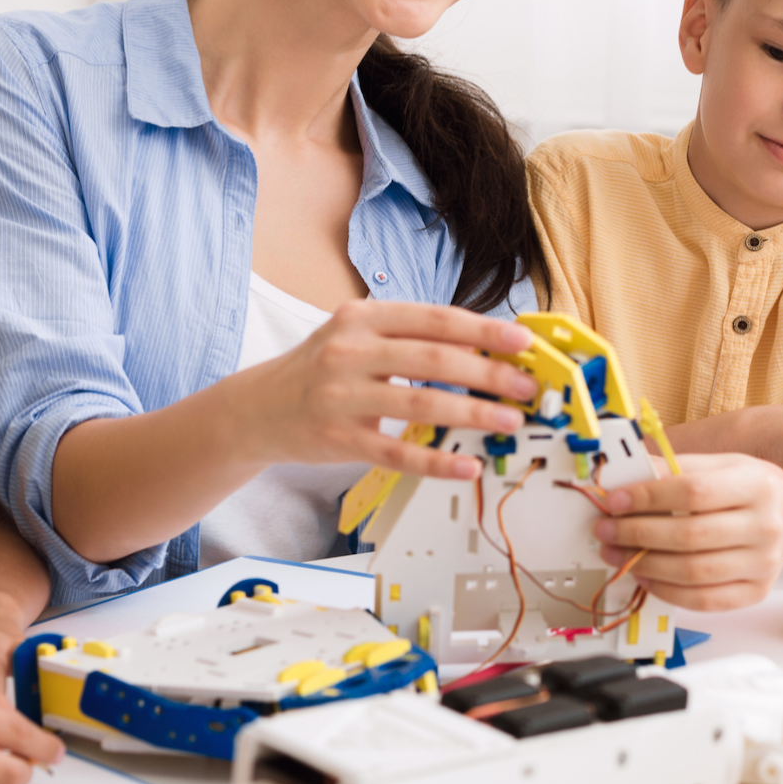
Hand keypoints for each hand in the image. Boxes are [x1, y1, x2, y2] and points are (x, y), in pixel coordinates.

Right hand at [228, 301, 538, 479]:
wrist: (256, 409)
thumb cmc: (318, 370)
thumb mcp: (355, 335)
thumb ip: (407, 336)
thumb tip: (481, 346)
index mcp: (361, 317)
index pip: (434, 319)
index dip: (483, 329)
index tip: (521, 341)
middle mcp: (351, 351)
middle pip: (434, 359)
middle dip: (489, 372)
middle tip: (526, 385)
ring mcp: (343, 396)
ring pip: (421, 403)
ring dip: (474, 413)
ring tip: (508, 420)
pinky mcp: (340, 439)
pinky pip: (398, 452)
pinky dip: (437, 461)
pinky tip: (467, 466)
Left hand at [591, 454, 782, 610]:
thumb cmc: (745, 487)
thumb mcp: (716, 465)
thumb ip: (673, 469)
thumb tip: (624, 479)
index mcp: (756, 486)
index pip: (693, 492)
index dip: (649, 497)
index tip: (615, 500)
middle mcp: (766, 527)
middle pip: (690, 535)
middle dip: (637, 533)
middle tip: (605, 530)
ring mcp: (763, 564)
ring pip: (694, 572)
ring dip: (645, 565)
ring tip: (617, 553)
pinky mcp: (754, 592)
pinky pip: (704, 600)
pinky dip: (667, 591)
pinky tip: (644, 576)